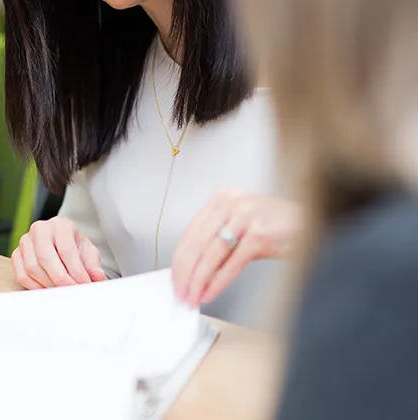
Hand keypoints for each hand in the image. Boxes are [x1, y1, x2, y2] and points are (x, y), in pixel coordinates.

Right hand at [11, 216, 107, 288]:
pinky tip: (48, 289)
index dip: (76, 271)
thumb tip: (96, 277)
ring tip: (62, 291)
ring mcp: (25, 241)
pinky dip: (35, 287)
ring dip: (48, 284)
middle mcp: (39, 229)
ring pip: (32, 268)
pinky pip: (22, 275)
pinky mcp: (16, 254)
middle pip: (45, 258)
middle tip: (72, 292)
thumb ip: (93, 264)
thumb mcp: (88, 252)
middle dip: (60, 280)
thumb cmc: (74, 248)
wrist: (60, 245)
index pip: (66, 250)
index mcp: (60, 225)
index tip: (84, 285)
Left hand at [172, 189, 299, 306]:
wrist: (318, 223)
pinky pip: (231, 264)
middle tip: (180, 291)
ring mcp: (246, 217)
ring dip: (198, 280)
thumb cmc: (284, 226)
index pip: (192, 231)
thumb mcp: (245, 224)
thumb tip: (197, 267)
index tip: (175, 276)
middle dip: (185, 272)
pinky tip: (209, 293)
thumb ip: (221, 237)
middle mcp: (232, 203)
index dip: (180, 258)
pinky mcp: (260, 235)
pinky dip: (218, 282)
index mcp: (224, 197)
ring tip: (192, 296)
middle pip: (197, 242)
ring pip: (211, 254)